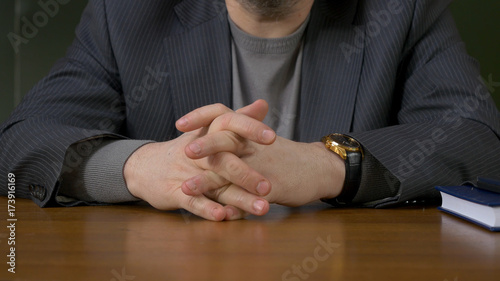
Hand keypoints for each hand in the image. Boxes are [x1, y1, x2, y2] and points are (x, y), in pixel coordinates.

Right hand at [124, 101, 275, 220]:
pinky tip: (223, 217)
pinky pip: (193, 201)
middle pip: (224, 159)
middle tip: (269, 186)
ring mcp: (187, 172)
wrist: (146, 166)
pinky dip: (207, 209)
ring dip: (239, 198)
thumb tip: (263, 103)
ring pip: (215, 185)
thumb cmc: (187, 150)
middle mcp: (199, 152)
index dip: (250, 129)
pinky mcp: (175, 192)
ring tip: (261, 207)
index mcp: (209, 134)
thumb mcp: (210, 130)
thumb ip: (239, 119)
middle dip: (247, 173)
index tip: (273, 137)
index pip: (229, 125)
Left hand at [179, 106, 345, 217]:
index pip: (222, 114)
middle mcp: (253, 145)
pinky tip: (217, 215)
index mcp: (247, 131)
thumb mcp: (260, 139)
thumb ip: (238, 132)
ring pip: (232, 173)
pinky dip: (233, 208)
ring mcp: (262, 167)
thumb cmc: (284, 154)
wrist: (318, 168)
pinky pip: (249, 199)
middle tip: (184, 151)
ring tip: (185, 189)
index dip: (200, 117)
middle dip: (204, 146)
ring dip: (208, 182)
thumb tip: (212, 125)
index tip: (178, 123)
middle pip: (225, 140)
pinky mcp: (272, 188)